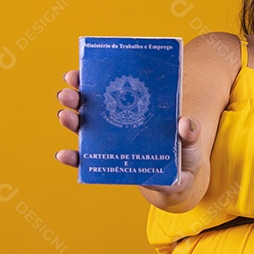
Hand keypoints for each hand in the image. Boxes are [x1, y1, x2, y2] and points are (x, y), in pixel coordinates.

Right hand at [55, 68, 205, 201]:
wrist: (178, 180)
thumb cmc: (183, 153)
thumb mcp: (190, 141)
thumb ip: (190, 133)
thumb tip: (184, 123)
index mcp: (132, 106)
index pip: (108, 87)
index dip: (90, 78)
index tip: (78, 73)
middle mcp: (115, 121)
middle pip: (89, 106)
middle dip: (75, 98)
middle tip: (67, 94)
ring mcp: (109, 142)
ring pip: (83, 129)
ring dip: (71, 121)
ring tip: (64, 116)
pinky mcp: (107, 164)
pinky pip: (85, 160)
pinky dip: (73, 158)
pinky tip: (64, 154)